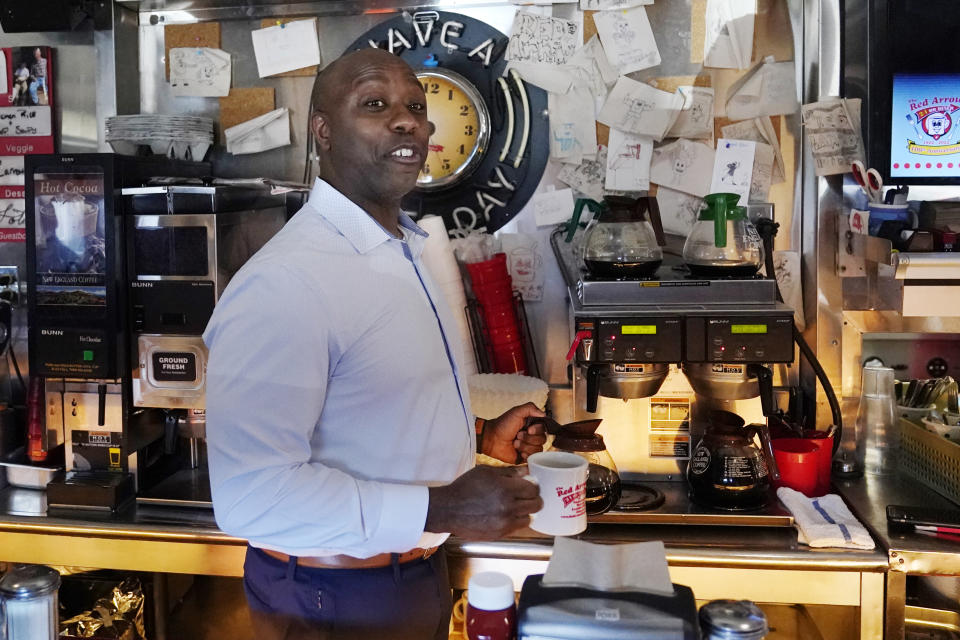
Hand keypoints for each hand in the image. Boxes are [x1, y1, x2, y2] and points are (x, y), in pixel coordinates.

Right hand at [425, 465, 541, 538]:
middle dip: (534, 499)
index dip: (533, 486)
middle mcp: (507, 507)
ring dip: (525, 512)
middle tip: (527, 496)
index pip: (533, 489)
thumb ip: (509, 472)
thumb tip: (526, 472)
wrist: (448, 509)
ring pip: (529, 518)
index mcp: (505, 489)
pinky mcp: (499, 534)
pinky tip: (506, 515)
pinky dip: (515, 521)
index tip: (530, 485)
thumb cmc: (465, 488)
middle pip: (536, 504)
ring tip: (516, 507)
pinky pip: (517, 528)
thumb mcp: (485, 472)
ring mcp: (504, 523)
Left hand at [481, 402, 546, 462]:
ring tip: (515, 443)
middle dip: (529, 438)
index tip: (528, 429)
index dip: (537, 429)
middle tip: (517, 435)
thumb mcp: (516, 412)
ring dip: (525, 446)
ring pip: (538, 449)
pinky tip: (518, 451)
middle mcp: (532, 435)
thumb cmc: (502, 425)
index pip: (544, 428)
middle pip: (543, 439)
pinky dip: (526, 454)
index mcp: (532, 424)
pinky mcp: (526, 456)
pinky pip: (533, 457)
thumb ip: (531, 408)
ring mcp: (529, 446)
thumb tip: (544, 414)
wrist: (491, 439)